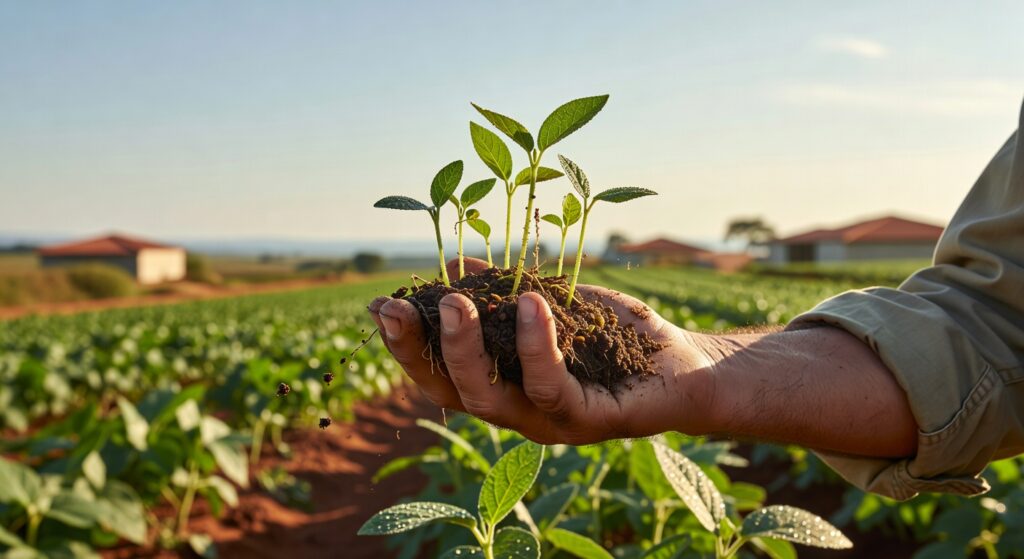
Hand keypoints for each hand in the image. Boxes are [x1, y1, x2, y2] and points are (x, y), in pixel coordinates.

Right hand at [367, 258, 716, 444]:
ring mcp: (552, 422)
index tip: (380, 305)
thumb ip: (508, 291)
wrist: (686, 365)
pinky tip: (531, 304)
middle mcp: (519, 409)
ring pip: (491, 399)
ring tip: (455, 302)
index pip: (441, 372)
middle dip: (418, 352)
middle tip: (399, 308)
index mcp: (503, 383)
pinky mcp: (590, 420)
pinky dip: (537, 345)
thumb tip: (459, 266)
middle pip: (452, 393)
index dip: (406, 345)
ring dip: (465, 350)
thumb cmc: (618, 337)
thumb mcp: (555, 303)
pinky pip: (553, 386)